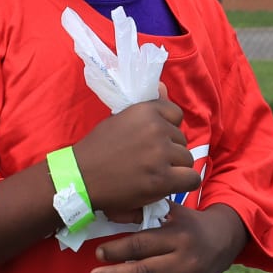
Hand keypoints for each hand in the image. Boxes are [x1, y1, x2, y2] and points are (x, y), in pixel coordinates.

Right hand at [74, 98, 200, 216]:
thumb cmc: (98, 148)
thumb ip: (147, 106)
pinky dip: (182, 183)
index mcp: (145, 111)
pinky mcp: (162, 179)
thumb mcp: (120, 119)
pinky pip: (191, 179)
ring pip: (188, 159)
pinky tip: (167, 185)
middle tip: (149, 161)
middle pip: (182, 140)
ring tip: (154, 173)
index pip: (176, 115)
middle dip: (170, 151)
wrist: (81, 177)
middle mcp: (156, 129)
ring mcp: (160, 154)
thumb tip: (164, 87)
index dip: (168, 129)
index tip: (154, 140)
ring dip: (175, 168)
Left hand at [89, 203, 247, 272]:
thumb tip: (111, 210)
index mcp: (177, 235)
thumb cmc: (187, 224)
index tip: (99, 254)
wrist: (224, 236)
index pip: (143, 243)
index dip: (120, 248)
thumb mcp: (171, 210)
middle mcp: (187, 260)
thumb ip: (145, 209)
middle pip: (149, 271)